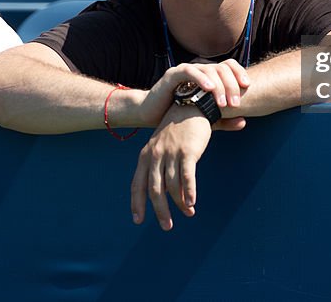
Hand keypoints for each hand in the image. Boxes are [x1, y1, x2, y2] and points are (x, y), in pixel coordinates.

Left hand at [130, 104, 215, 230]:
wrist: (191, 104)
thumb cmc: (177, 128)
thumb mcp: (161, 145)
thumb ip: (160, 167)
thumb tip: (168, 192)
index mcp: (146, 155)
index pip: (138, 184)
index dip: (137, 203)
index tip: (138, 220)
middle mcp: (155, 155)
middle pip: (155, 190)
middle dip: (160, 210)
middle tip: (166, 226)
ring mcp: (171, 153)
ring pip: (173, 187)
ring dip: (181, 204)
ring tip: (189, 213)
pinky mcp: (187, 152)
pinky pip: (187, 177)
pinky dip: (189, 192)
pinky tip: (193, 203)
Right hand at [138, 59, 249, 126]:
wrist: (151, 115)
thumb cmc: (178, 116)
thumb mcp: (205, 119)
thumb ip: (223, 120)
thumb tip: (244, 122)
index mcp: (209, 76)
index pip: (229, 66)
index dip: (240, 73)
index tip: (248, 87)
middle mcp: (199, 70)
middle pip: (222, 68)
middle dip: (232, 84)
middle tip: (236, 103)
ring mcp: (185, 70)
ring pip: (209, 69)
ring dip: (219, 86)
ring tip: (223, 103)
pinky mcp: (172, 75)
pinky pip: (189, 71)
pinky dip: (201, 78)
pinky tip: (209, 89)